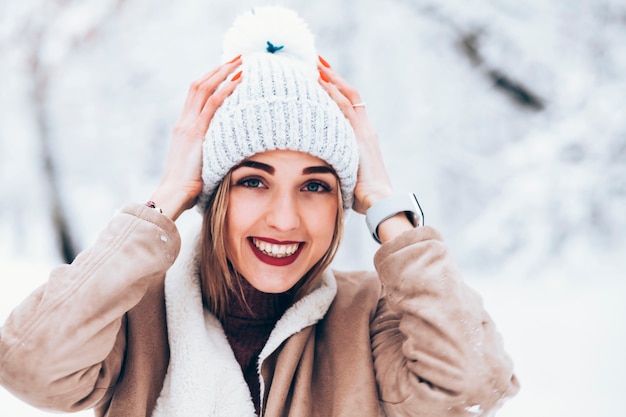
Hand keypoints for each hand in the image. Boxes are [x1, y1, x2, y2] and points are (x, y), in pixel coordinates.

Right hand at [151, 56, 241, 219]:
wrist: (174, 194)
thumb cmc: (188, 186)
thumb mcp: (199, 162)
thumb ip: (208, 151)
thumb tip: (225, 152)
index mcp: (183, 127)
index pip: (196, 94)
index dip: (211, 79)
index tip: (226, 69)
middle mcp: (184, 121)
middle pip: (199, 85)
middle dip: (218, 69)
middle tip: (236, 58)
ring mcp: (188, 125)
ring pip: (204, 89)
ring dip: (223, 73)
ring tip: (240, 62)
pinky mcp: (196, 133)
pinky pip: (212, 105)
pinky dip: (225, 90)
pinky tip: (238, 81)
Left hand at [318, 57, 393, 214]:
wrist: (378, 200)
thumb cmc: (362, 196)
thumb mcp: (346, 175)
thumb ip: (336, 166)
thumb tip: (318, 172)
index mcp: (363, 138)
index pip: (348, 106)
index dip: (336, 91)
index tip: (321, 78)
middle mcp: (365, 129)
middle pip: (349, 94)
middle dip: (333, 77)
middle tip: (317, 62)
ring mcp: (364, 130)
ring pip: (347, 95)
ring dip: (331, 79)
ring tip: (316, 64)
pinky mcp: (360, 135)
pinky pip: (345, 107)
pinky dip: (332, 93)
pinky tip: (320, 82)